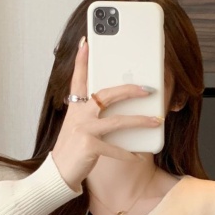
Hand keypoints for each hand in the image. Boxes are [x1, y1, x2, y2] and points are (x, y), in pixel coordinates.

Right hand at [50, 36, 163, 190]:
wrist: (58, 172)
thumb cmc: (72, 148)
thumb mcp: (78, 126)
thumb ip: (92, 114)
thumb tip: (118, 107)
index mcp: (75, 108)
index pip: (78, 79)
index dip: (81, 60)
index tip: (86, 42)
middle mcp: (79, 115)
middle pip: (107, 95)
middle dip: (129, 90)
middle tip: (147, 88)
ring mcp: (84, 130)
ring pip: (117, 121)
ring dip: (140, 121)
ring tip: (156, 121)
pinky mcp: (89, 147)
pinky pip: (116, 149)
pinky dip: (129, 153)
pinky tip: (139, 155)